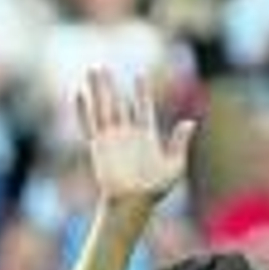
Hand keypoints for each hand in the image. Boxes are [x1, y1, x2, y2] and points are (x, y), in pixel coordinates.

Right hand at [75, 69, 194, 206]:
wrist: (131, 203)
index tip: (139, 76)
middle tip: (102, 67)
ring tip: (92, 69)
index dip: (141, 92)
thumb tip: (189, 122)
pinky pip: (89, 124)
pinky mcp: (98, 146)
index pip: (142, 108)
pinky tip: (79, 94)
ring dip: (98, 89)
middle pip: (117, 102)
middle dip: (110, 85)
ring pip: (103, 107)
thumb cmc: (154, 190)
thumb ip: (180, 143)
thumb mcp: (175, 166)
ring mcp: (111, 138)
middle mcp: (127, 133)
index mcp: (146, 135)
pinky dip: (83, 109)